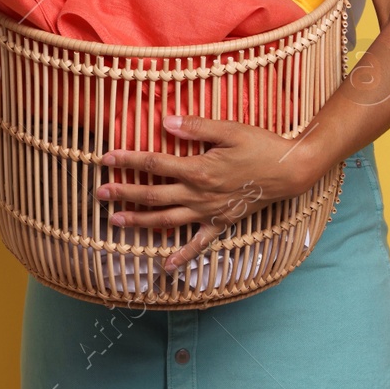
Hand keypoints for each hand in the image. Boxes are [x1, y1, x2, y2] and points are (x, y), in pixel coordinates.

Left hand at [94, 114, 320, 273]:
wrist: (289, 171)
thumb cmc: (260, 145)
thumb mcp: (230, 128)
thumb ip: (196, 127)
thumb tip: (166, 122)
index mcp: (198, 169)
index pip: (155, 164)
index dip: (128, 161)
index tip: (105, 159)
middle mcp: (199, 194)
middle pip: (153, 195)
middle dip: (124, 194)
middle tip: (100, 194)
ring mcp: (208, 212)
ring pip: (167, 220)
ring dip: (140, 222)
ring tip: (115, 223)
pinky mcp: (221, 223)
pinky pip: (198, 244)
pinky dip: (181, 256)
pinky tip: (165, 266)